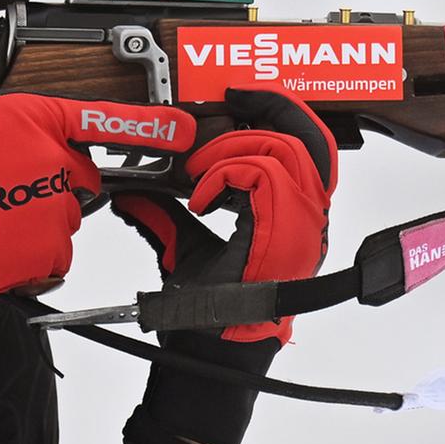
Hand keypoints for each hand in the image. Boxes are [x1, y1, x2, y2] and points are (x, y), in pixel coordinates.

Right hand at [0, 92, 196, 304]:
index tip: (183, 129)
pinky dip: (29, 254)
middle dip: (53, 183)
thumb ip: (16, 122)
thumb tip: (30, 132)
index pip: (106, 120)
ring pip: (63, 219)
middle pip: (79, 177)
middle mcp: (56, 164)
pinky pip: (50, 255)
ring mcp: (56, 211)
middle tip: (5, 188)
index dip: (151, 124)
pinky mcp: (47, 253)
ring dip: (37, 220)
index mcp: (38, 122)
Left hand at [112, 87, 336, 343]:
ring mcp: (300, 224)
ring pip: (285, 149)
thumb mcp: (183, 245)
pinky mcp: (284, 230)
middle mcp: (306, 216)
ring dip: (234, 148)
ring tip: (201, 171)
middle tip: (234, 95)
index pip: (307, 145)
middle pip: (311, 136)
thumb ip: (165, 214)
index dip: (276, 111)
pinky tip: (201, 198)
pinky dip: (224, 176)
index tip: (237, 97)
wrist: (210, 348)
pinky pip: (262, 175)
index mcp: (291, 213)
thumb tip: (133, 193)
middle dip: (271, 104)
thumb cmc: (210, 308)